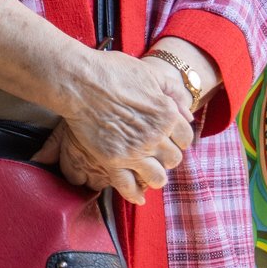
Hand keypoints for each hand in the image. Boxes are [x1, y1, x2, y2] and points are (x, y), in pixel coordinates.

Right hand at [44, 49, 193, 204]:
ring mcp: (135, 151)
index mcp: (167, 114)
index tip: (168, 139)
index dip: (178, 139)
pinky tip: (138, 196)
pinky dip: (135, 194)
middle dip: (166, 157)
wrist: (79, 81)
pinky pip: (129, 186)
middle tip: (155, 153)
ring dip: (155, 176)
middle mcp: (155, 136)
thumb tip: (187, 114)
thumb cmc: (112, 72)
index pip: (186, 138)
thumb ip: (172, 91)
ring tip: (147, 172)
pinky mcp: (113, 160)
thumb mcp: (150, 73)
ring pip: (158, 177)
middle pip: (174, 159)